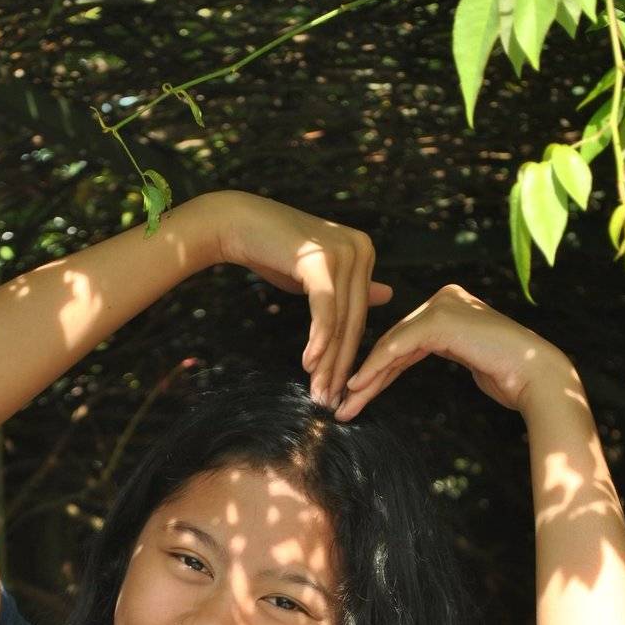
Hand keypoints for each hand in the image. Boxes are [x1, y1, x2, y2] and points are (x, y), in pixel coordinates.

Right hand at [213, 191, 392, 408]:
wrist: (238, 224)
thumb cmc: (274, 251)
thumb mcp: (318, 274)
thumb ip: (349, 289)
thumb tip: (386, 295)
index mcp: (364, 253)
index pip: (357, 316)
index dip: (348, 356)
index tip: (338, 389)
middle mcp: (361, 249)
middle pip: (352, 321)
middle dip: (339, 366)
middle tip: (330, 400)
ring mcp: (344, 252)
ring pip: (339, 321)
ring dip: (328, 362)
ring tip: (318, 392)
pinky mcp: (320, 259)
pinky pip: (324, 309)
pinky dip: (318, 340)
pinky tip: (309, 364)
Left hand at [333, 284, 569, 421]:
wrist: (535, 375)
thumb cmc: (507, 375)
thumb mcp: (463, 357)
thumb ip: (434, 349)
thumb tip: (402, 360)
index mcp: (448, 305)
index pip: (401, 340)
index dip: (376, 371)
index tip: (354, 397)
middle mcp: (443, 298)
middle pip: (392, 342)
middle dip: (365, 377)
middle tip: (340, 405)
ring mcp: (443, 304)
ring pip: (391, 345)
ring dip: (364, 378)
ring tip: (344, 406)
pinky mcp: (441, 319)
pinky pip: (398, 346)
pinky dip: (375, 368)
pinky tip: (358, 387)